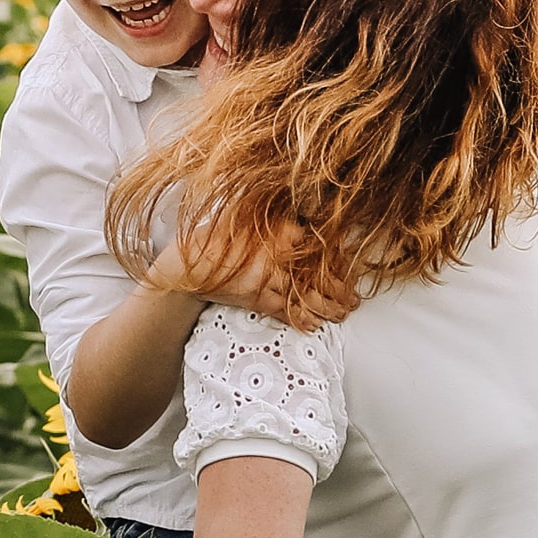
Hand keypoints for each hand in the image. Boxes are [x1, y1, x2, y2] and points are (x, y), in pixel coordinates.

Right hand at [144, 230, 359, 325]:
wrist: (184, 265)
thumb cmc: (214, 237)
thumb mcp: (245, 214)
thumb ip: (274, 213)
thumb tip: (306, 212)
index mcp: (277, 228)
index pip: (318, 243)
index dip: (338, 258)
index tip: (349, 264)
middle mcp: (275, 252)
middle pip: (318, 273)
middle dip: (340, 290)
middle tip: (353, 299)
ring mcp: (266, 277)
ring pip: (306, 295)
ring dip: (328, 308)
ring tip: (341, 314)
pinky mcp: (256, 298)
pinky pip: (286, 311)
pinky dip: (302, 319)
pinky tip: (315, 325)